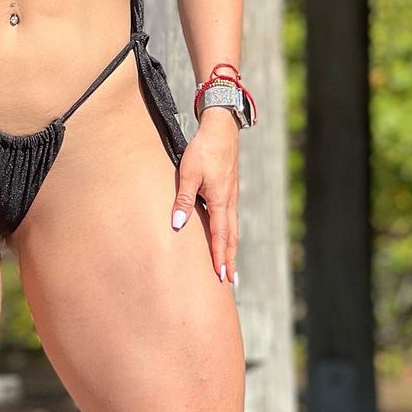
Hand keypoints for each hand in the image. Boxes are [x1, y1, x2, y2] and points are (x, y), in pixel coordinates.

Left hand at [171, 107, 238, 292]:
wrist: (222, 129)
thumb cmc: (203, 150)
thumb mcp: (188, 173)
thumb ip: (184, 199)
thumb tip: (178, 224)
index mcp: (220, 201)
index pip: (220, 236)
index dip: (219, 257)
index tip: (221, 277)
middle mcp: (229, 202)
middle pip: (231, 238)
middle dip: (230, 260)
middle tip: (231, 282)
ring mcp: (231, 196)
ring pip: (233, 229)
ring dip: (231, 249)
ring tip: (230, 266)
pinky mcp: (229, 190)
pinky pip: (230, 219)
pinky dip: (230, 234)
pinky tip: (225, 237)